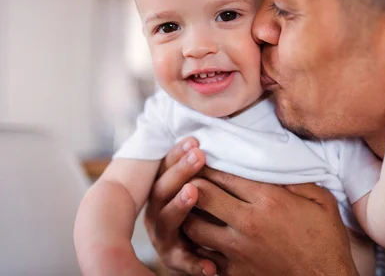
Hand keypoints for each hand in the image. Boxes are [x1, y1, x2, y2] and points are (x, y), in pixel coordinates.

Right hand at [144, 137, 217, 275]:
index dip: (177, 154)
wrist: (202, 251)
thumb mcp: (203, 187)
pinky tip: (210, 265)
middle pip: (162, 190)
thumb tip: (204, 139)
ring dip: (179, 205)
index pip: (164, 169)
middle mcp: (157, 214)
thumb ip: (201, 169)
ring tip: (193, 191)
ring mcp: (163, 237)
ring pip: (166, 222)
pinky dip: (195, 263)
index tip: (194, 140)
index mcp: (162, 193)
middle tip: (198, 155)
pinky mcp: (174, 260)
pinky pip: (183, 262)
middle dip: (180, 171)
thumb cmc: (207, 210)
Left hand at [182, 169, 358, 275]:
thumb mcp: (322, 201)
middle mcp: (248, 223)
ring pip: (194, 227)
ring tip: (189, 205)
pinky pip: (202, 255)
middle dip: (192, 182)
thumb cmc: (326, 241)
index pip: (225, 175)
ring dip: (188, 213)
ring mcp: (237, 251)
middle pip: (202, 195)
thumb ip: (296, 180)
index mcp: (269, 201)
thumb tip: (273, 166)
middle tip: (188, 176)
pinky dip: (197, 243)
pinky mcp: (234, 273)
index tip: (203, 159)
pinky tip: (201, 235)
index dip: (209, 165)